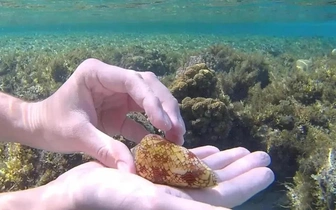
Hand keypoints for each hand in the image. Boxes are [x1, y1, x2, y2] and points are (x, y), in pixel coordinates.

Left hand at [33, 58, 185, 171]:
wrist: (40, 127)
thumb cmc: (52, 124)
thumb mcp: (77, 135)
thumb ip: (105, 149)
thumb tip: (131, 170)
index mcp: (97, 74)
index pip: (133, 81)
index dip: (152, 101)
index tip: (164, 124)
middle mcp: (112, 79)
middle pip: (148, 87)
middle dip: (166, 108)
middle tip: (178, 130)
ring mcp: (117, 93)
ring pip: (150, 99)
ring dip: (165, 117)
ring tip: (176, 136)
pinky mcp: (120, 108)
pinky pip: (141, 116)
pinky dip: (152, 129)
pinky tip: (162, 142)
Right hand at [43, 145, 273, 209]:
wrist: (74, 194)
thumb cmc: (105, 198)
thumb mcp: (151, 202)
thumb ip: (190, 209)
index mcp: (180, 207)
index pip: (223, 196)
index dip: (247, 184)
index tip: (269, 170)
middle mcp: (177, 199)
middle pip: (218, 183)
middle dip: (242, 169)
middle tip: (264, 155)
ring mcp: (166, 186)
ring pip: (203, 172)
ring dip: (225, 160)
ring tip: (245, 150)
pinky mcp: (154, 175)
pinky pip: (182, 164)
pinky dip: (198, 155)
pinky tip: (212, 149)